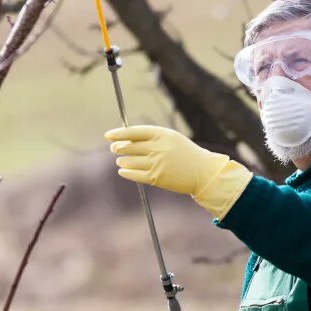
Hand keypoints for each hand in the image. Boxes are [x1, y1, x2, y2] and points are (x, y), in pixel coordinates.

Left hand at [105, 125, 252, 217]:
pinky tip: (122, 170)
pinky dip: (125, 172)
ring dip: (122, 160)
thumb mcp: (170, 138)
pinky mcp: (157, 178)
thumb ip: (150, 137)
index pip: (134, 132)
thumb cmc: (184, 153)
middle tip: (114, 148)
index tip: (108, 135)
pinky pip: (134, 175)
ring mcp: (157, 163)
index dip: (119, 133)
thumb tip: (124, 139)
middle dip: (118, 147)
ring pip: (129, 161)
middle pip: (129, 147)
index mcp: (162, 134)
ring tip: (121, 160)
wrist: (202, 172)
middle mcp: (158, 148)